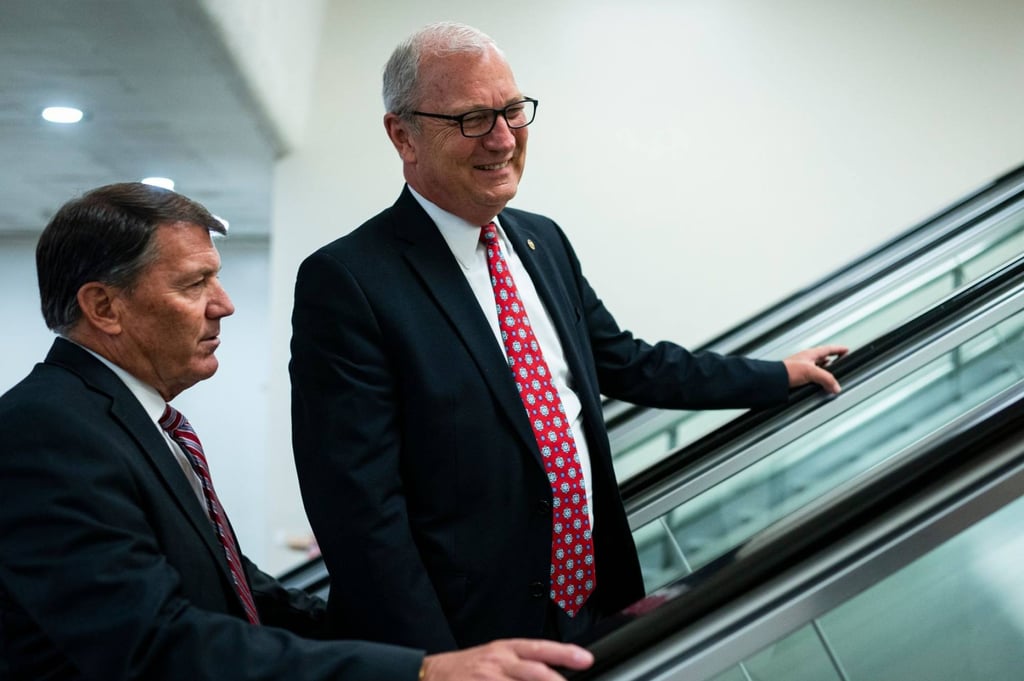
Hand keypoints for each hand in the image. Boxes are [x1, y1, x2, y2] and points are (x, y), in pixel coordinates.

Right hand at [421, 639, 593, 680]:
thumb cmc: (467, 667)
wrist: (431, 674)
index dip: (564, 653)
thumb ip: (523, 663)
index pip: (539, 648)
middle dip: (554, 680)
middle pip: (533, 671)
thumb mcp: (496, 656)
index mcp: (505, 650)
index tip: (586, 659)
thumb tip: (553, 671)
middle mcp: (497, 663)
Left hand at [783, 344, 847, 394]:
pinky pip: (812, 377)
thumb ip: (826, 378)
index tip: (846, 350)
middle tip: (841, 363)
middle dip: (833, 361)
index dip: (838, 349)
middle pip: (823, 358)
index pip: (828, 349)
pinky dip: (818, 380)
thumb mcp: (811, 372)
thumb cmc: (787, 370)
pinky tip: (818, 385)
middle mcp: (806, 359)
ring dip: (825, 372)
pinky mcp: (798, 377)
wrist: (773, 380)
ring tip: (831, 378)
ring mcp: (802, 368)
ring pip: (818, 368)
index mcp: (811, 354)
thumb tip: (836, 386)